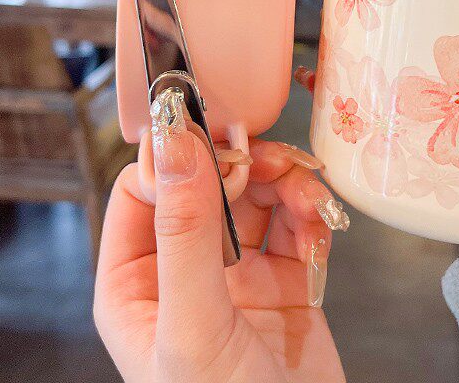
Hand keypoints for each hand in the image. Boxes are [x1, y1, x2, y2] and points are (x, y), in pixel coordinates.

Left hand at [94, 101, 345, 382]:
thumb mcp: (195, 323)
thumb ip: (185, 230)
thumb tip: (174, 142)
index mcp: (136, 281)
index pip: (144, 189)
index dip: (178, 155)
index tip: (217, 135)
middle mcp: (183, 269)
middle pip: (207, 182)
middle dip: (243, 163)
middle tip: (271, 158)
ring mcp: (237, 273)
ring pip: (256, 195)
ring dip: (284, 183)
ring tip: (307, 193)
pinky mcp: (285, 280)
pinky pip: (296, 224)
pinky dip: (311, 215)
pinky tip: (321, 231)